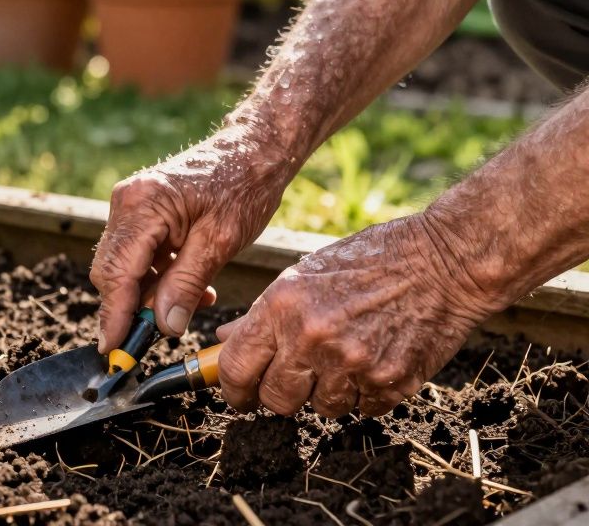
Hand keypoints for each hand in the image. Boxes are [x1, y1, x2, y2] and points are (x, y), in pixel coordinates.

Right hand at [90, 126, 293, 350]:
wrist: (255, 149)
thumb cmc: (244, 186)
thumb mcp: (221, 241)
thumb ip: (187, 284)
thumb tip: (163, 326)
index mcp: (143, 205)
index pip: (116, 272)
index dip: (114, 316)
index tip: (114, 351)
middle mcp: (127, 202)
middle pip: (110, 270)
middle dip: (130, 308)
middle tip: (157, 336)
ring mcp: (131, 204)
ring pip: (123, 266)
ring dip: (149, 294)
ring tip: (190, 307)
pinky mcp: (141, 210)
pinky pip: (137, 254)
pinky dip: (157, 277)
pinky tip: (189, 288)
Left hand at [215, 213, 500, 416]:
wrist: (446, 262)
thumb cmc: (372, 261)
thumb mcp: (305, 275)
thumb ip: (263, 315)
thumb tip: (225, 342)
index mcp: (283, 307)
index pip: (236, 369)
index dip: (232, 388)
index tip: (239, 393)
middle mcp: (312, 339)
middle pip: (274, 400)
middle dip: (278, 394)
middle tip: (292, 378)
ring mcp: (353, 365)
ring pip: (319, 408)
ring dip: (326, 392)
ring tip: (344, 356)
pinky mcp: (390, 384)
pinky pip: (361, 409)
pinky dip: (363, 394)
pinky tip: (374, 360)